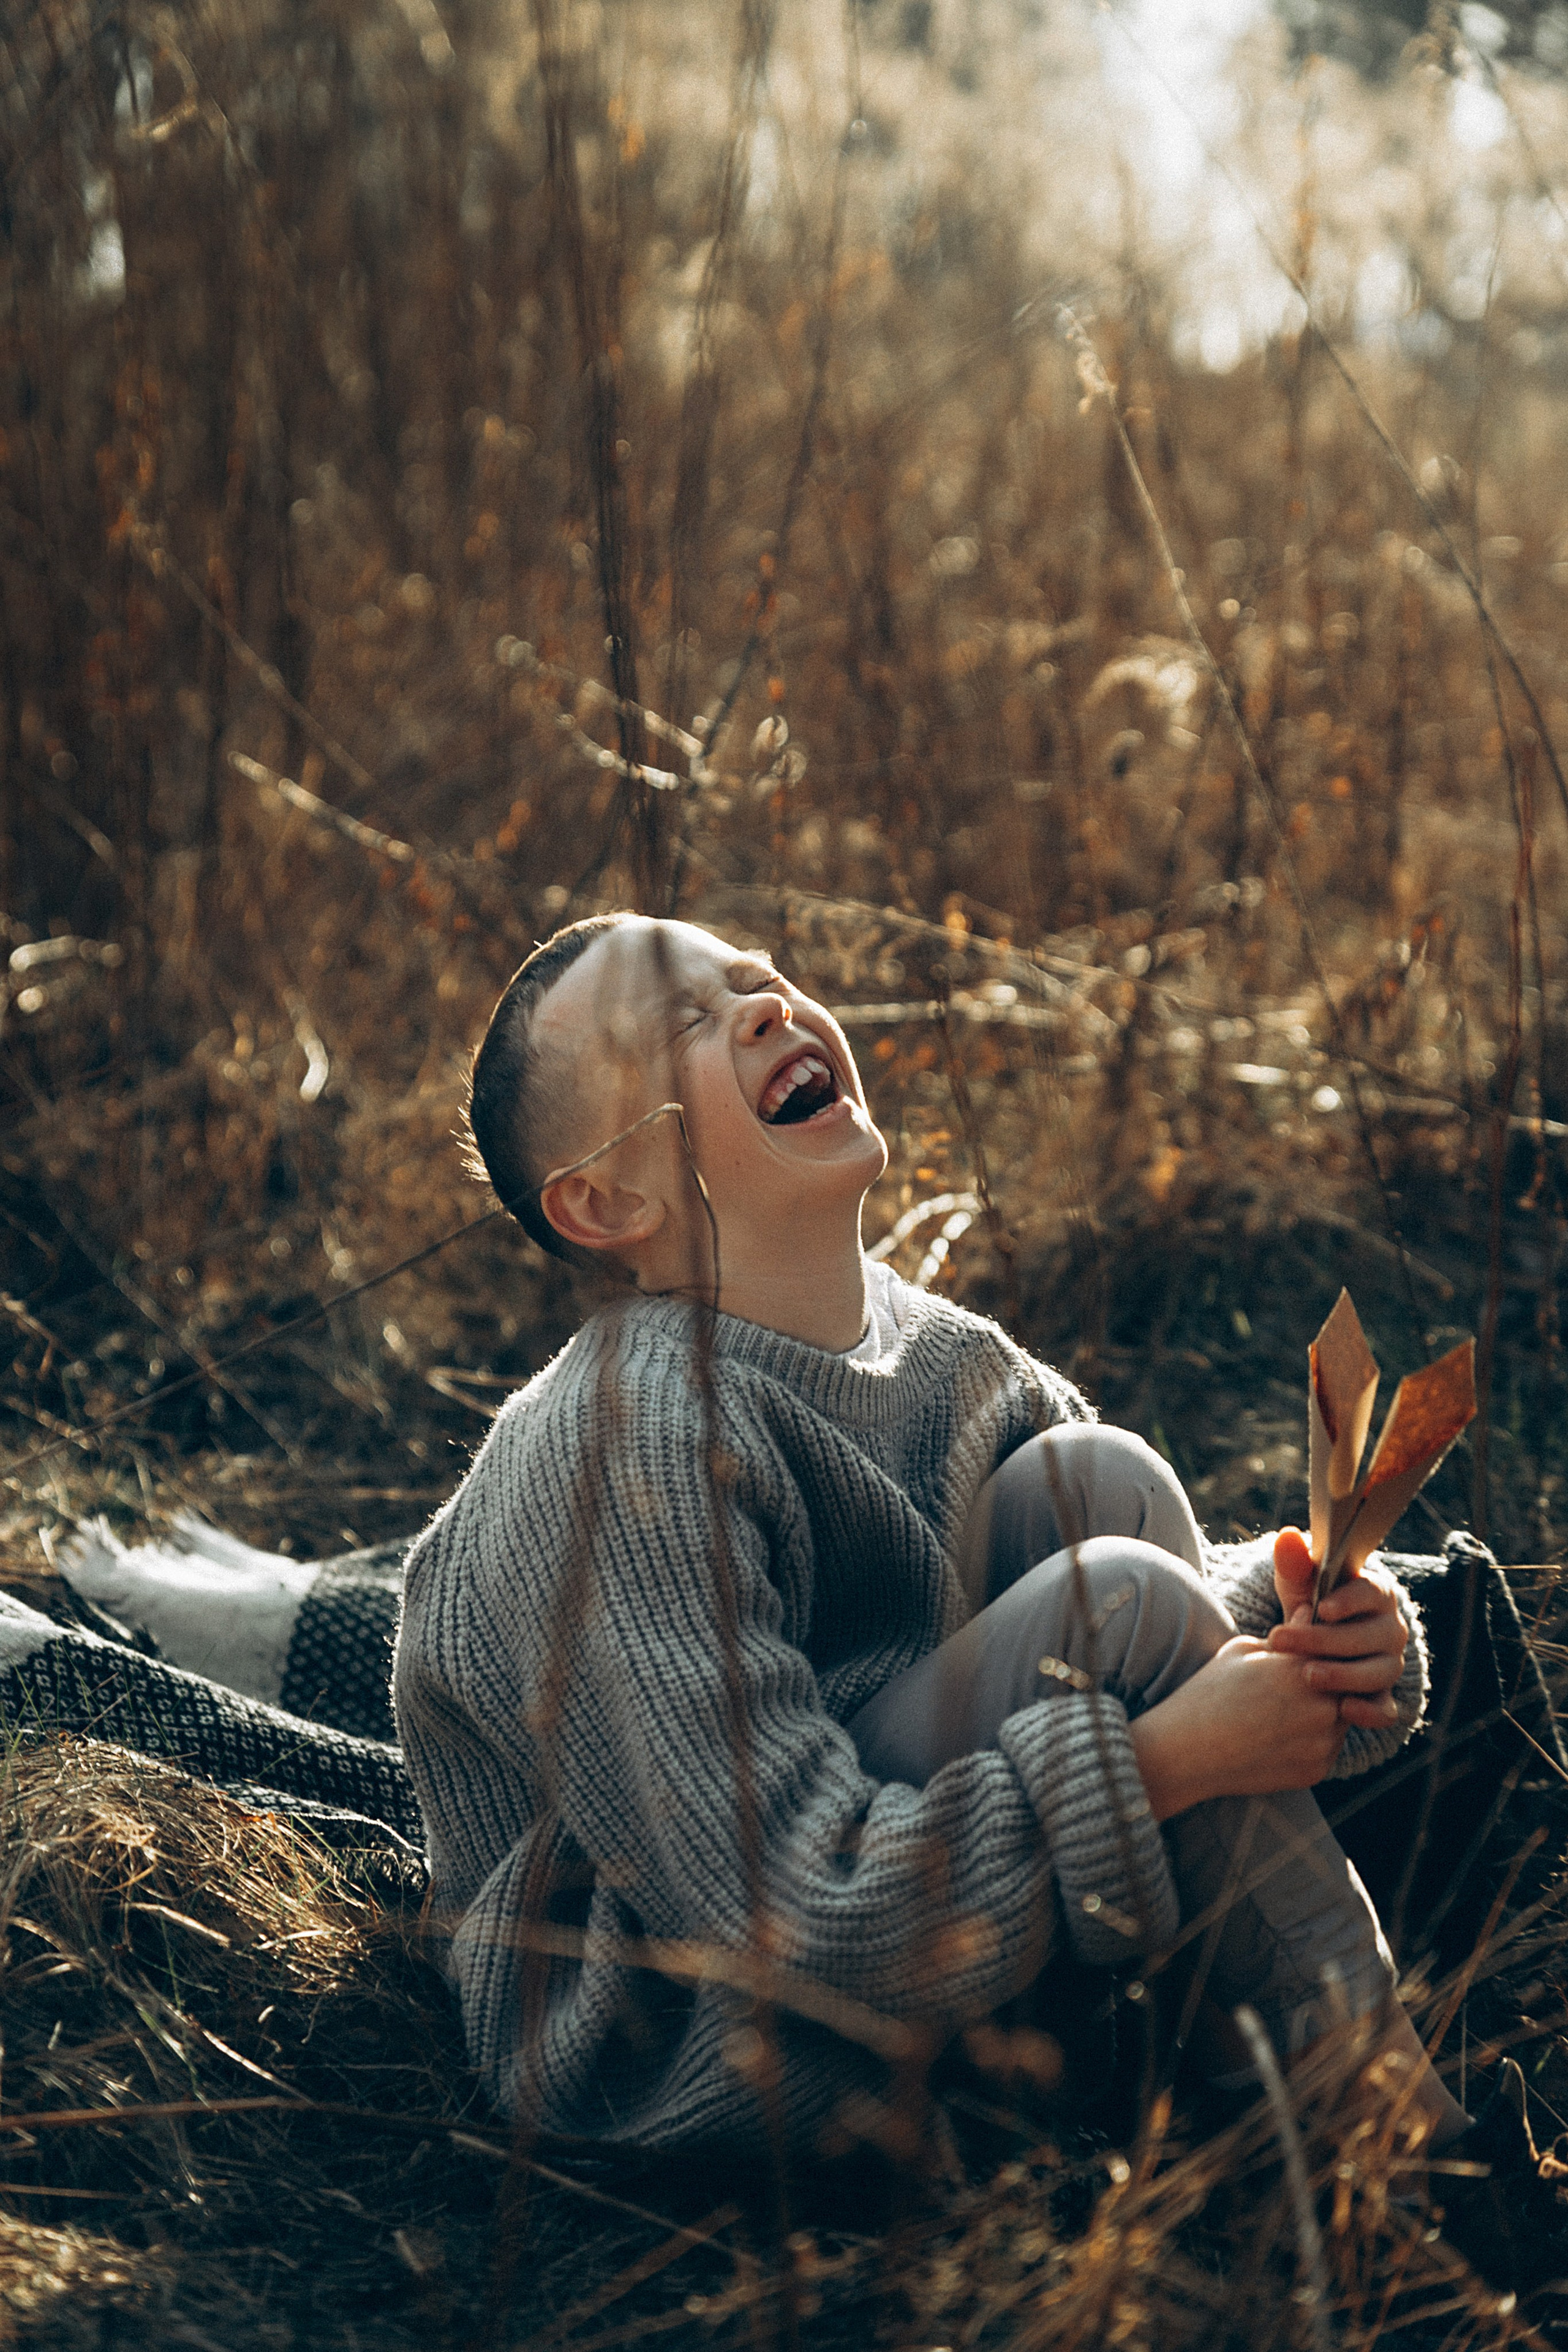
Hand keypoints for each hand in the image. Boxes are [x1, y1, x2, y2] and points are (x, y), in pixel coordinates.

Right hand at [1128, 1635, 1346, 1819]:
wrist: (1187, 1752)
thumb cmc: (1208, 1693)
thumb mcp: (1241, 1651)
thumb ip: (1287, 1635)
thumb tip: (1311, 1611)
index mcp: (1301, 1668)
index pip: (1336, 1648)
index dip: (1323, 1649)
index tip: (1308, 1652)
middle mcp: (1321, 1706)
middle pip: (1346, 1685)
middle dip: (1329, 1681)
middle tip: (1300, 1681)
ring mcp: (1322, 1742)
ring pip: (1342, 1719)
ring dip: (1326, 1711)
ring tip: (1287, 1708)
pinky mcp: (1317, 1770)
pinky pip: (1328, 1748)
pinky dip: (1313, 1740)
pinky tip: (1281, 1734)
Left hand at [1267, 1527, 1407, 1732]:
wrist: (1316, 1644)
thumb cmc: (1311, 1601)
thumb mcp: (1300, 1583)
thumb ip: (1295, 1564)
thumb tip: (1287, 1537)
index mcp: (1376, 1593)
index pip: (1371, 1592)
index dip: (1348, 1600)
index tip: (1320, 1607)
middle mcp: (1390, 1629)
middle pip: (1370, 1636)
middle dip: (1324, 1639)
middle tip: (1282, 1640)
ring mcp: (1389, 1664)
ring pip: (1378, 1673)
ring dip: (1343, 1675)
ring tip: (1306, 1674)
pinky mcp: (1382, 1696)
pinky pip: (1386, 1709)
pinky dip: (1370, 1712)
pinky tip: (1344, 1710)